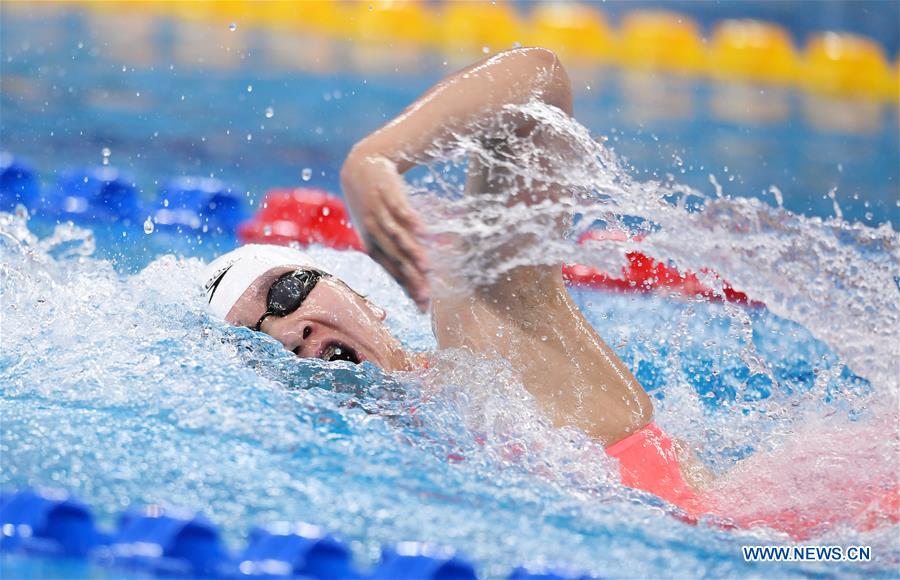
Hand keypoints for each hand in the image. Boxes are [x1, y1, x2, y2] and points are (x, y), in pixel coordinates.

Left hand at [340, 153, 429, 310]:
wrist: (362, 168)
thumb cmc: (376, 205)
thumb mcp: (381, 230)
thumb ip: (398, 250)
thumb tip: (418, 272)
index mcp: (373, 245)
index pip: (393, 271)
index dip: (408, 289)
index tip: (423, 306)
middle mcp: (374, 232)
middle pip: (396, 259)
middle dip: (412, 279)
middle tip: (426, 297)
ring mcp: (380, 213)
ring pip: (397, 237)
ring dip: (412, 253)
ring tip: (428, 268)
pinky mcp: (388, 194)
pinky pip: (401, 210)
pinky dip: (412, 221)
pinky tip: (424, 232)